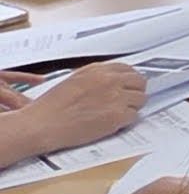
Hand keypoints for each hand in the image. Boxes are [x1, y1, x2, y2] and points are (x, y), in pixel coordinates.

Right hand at [4, 62, 145, 158]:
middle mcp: (109, 80)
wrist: (42, 124)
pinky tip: (113, 123)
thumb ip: (95, 78)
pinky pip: (135, 116)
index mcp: (97, 70)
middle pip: (140, 82)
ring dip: (132, 106)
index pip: (128, 69)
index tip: (129, 86)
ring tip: (117, 113)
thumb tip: (113, 81)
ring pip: (141, 99)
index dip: (130, 79)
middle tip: (128, 101)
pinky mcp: (118, 115)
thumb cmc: (51, 107)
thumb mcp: (74, 81)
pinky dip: (126, 121)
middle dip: (135, 91)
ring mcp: (116, 97)